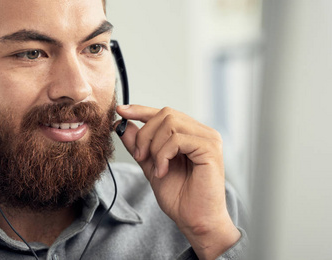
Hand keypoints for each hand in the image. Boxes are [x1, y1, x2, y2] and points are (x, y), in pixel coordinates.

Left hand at [116, 105, 240, 259]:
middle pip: (166, 114)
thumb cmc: (179, 197)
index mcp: (191, 134)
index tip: (121, 111)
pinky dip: (163, 154)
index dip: (141, 110)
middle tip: (140, 156)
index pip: (165, 113)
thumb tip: (123, 123)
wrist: (195, 221)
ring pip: (170, 123)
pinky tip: (163, 171)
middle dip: (145, 134)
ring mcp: (209, 139)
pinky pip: (177, 139)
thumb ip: (139, 145)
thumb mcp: (151, 165)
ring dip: (154, 146)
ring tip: (156, 168)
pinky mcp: (210, 149)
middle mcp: (202, 132)